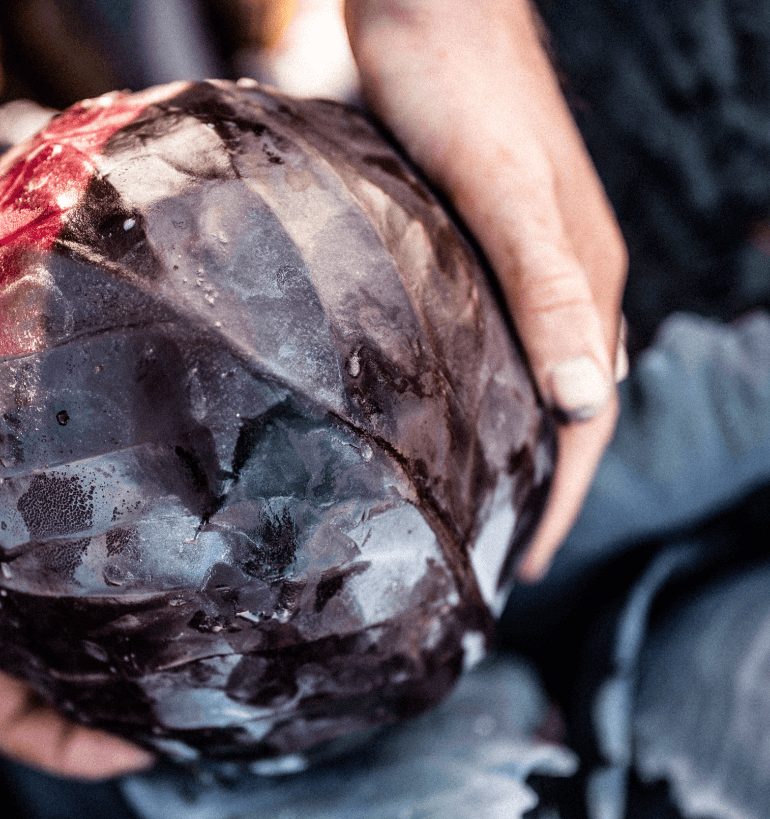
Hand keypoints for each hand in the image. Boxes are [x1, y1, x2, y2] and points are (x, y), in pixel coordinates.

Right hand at [0, 180, 150, 778]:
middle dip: (128, 686)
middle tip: (206, 688)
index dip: (69, 746)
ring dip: (146, 601)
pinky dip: (134, 511)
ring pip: (96, 577)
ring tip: (217, 607)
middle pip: (73, 652)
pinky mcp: (39, 446)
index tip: (142, 753)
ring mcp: (17, 507)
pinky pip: (98, 490)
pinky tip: (183, 511)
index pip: (10, 706)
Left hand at [346, 0, 628, 578]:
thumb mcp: (503, 194)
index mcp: (584, 285)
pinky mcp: (474, 248)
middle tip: (493, 550)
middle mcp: (562, 284)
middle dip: (538, 485)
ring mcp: (520, 266)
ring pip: (527, 379)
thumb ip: (546, 291)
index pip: (589, 422)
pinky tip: (439, 411)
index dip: (562, 499)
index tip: (525, 564)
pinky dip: (474, 391)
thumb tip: (586, 406)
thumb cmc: (458, 90)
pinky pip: (489, 342)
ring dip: (509, 443)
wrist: (426, 8)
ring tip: (471, 502)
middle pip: (563, 410)